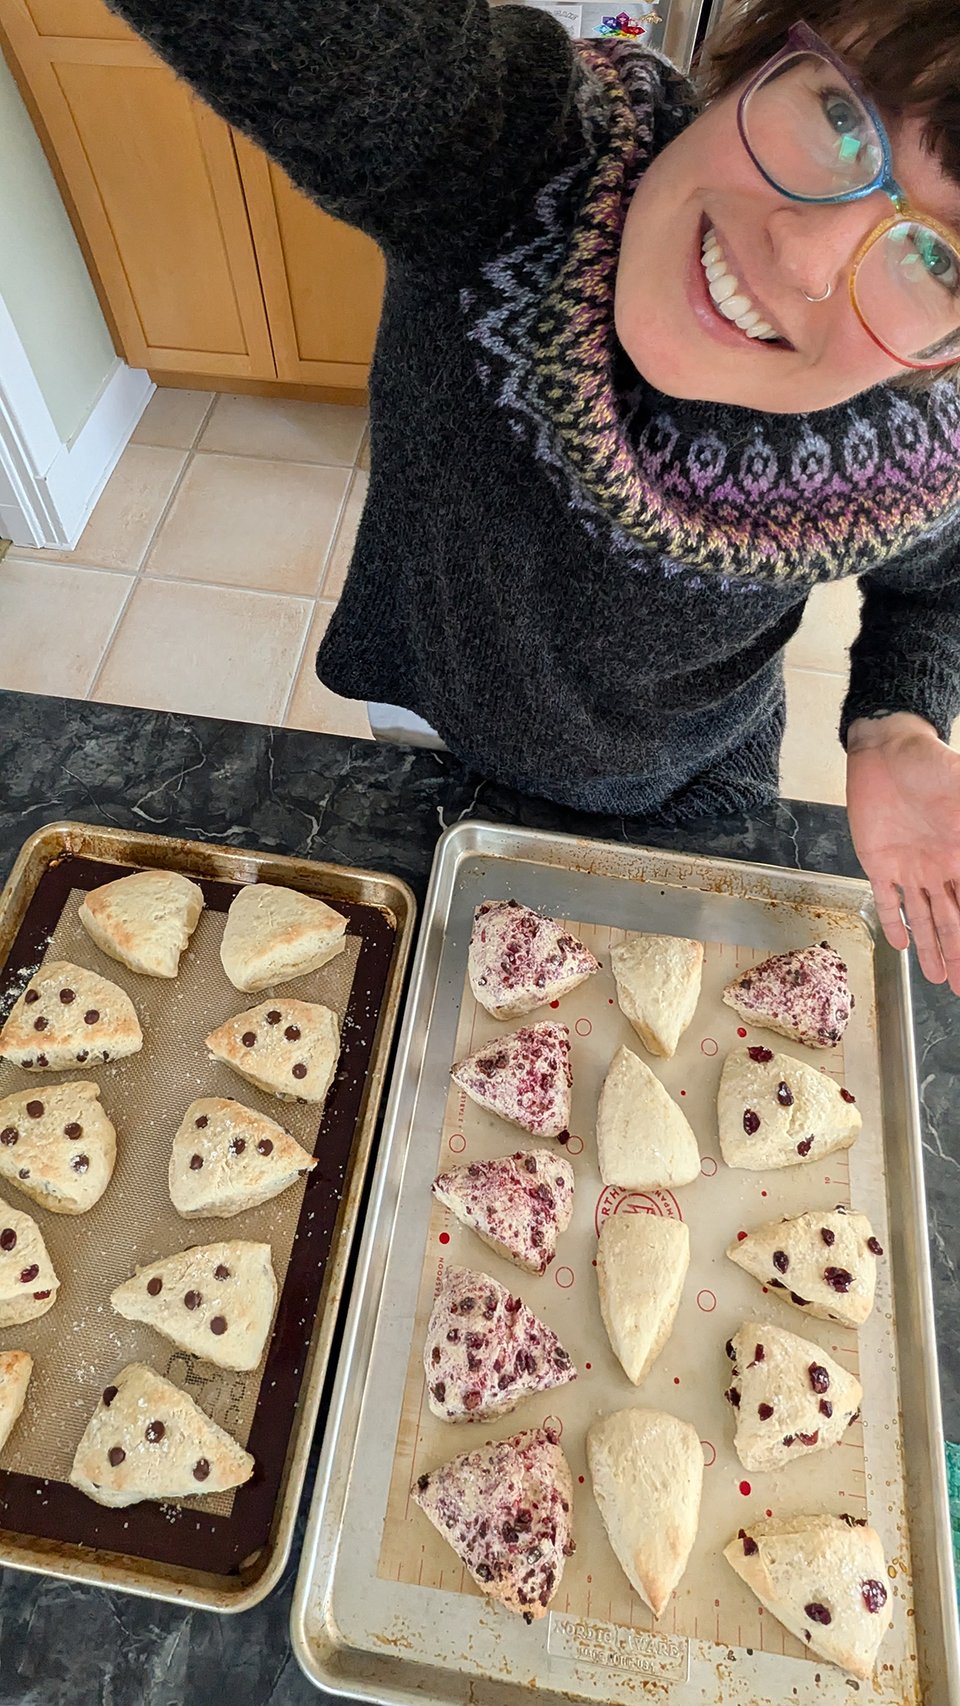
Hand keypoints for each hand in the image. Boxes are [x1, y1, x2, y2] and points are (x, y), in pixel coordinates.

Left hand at [846, 713, 959, 993]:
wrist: (888, 750)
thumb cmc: (933, 766)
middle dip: (959, 953)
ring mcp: (910, 868)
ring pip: (923, 917)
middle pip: (953, 919)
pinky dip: (894, 923)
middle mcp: (940, 868)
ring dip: (932, 948)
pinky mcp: (878, 862)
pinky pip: (888, 899)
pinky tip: (901, 946)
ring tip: (939, 978)